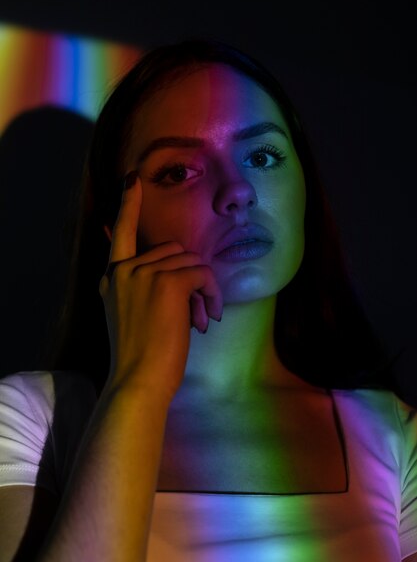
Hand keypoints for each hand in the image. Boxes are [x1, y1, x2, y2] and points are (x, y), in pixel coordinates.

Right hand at [99, 171, 222, 403]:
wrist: (137, 381)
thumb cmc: (139, 357)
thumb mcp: (130, 316)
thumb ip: (142, 289)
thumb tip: (180, 273)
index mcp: (112, 278)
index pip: (121, 232)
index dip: (128, 205)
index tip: (131, 180)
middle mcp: (125, 270)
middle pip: (173, 250)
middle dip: (191, 275)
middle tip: (198, 310)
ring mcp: (144, 273)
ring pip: (192, 261)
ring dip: (205, 287)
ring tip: (203, 317)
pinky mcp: (168, 282)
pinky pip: (203, 274)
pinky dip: (212, 293)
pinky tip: (208, 316)